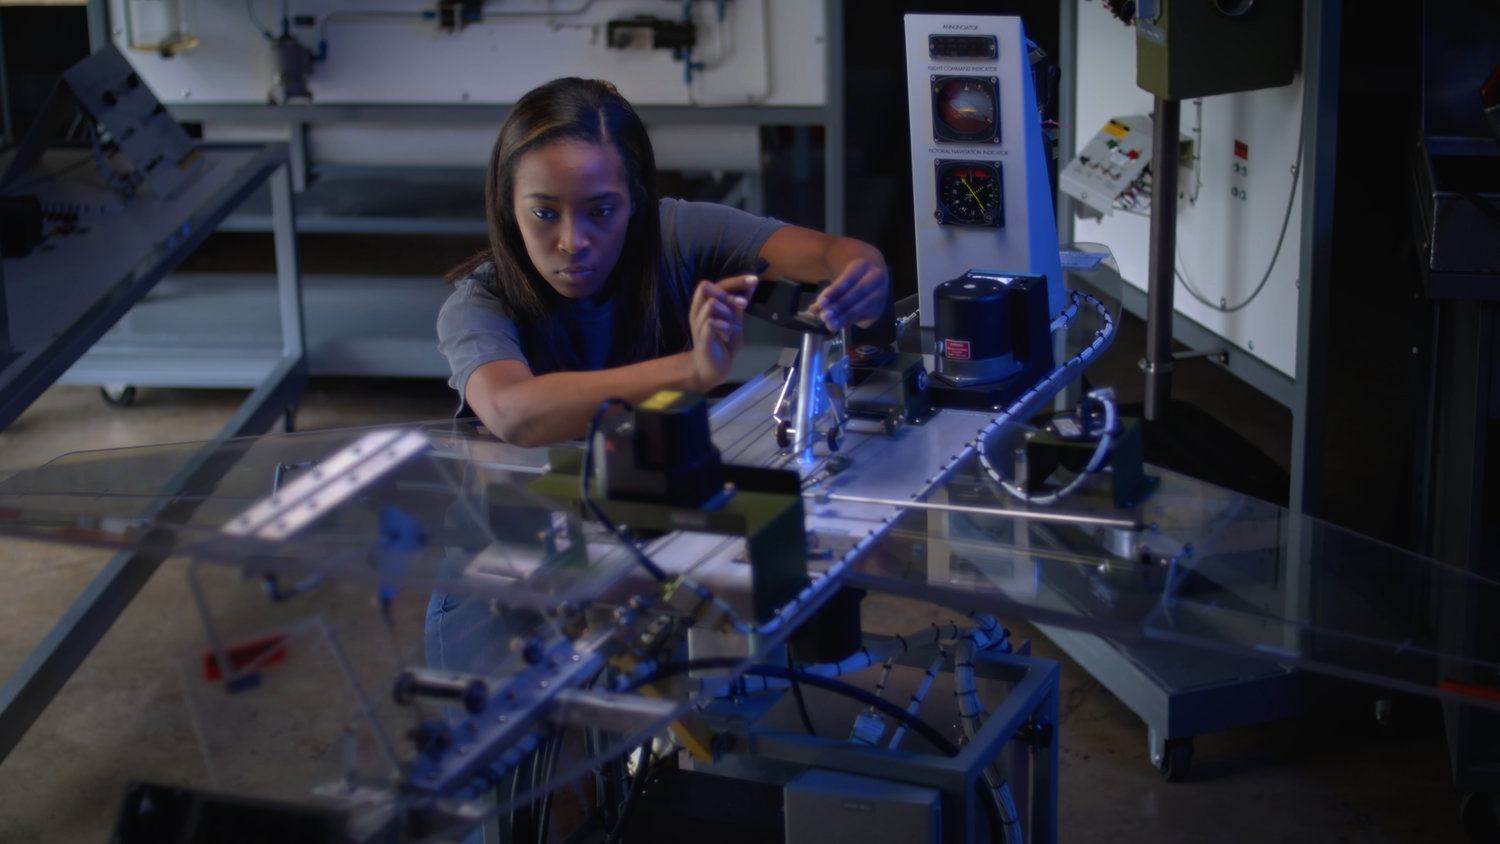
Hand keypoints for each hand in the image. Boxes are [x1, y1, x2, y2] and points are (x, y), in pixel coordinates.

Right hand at [688, 274, 756, 389]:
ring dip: (728, 314)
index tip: (755, 280)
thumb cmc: (722, 343)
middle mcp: (698, 311)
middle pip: (708, 288)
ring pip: (712, 305)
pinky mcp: (702, 339)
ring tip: (730, 328)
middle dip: (730, 295)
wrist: (711, 368)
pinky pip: (711, 324)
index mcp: (706, 305)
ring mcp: (698, 325)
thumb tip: (750, 286)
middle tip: (743, 305)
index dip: (737, 280)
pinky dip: (723, 327)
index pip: (719, 284)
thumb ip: (738, 304)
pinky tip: (726, 336)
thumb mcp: (734, 320)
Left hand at [809, 258, 888, 331]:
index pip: (848, 278)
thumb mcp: (839, 280)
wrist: (870, 279)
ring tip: (830, 324)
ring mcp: (879, 294)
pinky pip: (862, 317)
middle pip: (857, 293)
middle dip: (839, 306)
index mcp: (863, 265)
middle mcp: (875, 278)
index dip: (834, 291)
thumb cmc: (850, 280)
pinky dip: (848, 322)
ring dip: (844, 318)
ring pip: (861, 308)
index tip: (820, 302)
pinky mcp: (879, 310)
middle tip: (824, 316)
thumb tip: (815, 309)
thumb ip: (827, 293)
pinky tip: (838, 325)